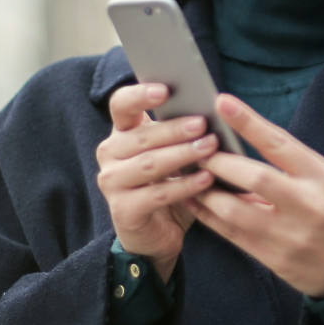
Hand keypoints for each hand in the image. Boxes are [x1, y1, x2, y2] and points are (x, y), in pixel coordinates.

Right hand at [95, 84, 215, 280]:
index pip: (121, 105)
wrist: (157, 235)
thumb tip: (213, 109)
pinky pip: (157, 194)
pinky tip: (206, 179)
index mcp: (121, 134)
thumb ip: (182, 134)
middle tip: (203, 123)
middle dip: (174, 129)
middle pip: (141, 136)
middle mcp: (110, 154)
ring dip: (182, 154)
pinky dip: (184, 186)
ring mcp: (112, 183)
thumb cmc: (169, 186)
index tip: (165, 89)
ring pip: (149, 164)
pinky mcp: (123, 210)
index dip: (140, 94)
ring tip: (210, 147)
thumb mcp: (174, 156)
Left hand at [191, 94, 323, 298]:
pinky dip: (210, 217)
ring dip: (206, 192)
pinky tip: (196, 203)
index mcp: (323, 177)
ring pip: (235, 210)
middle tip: (196, 149)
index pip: (280, 143)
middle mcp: (308, 204)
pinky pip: (233, 235)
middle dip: (219, 162)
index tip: (222, 103)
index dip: (249, 122)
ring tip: (190, 176)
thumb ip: (290, 166)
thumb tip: (241, 143)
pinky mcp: (276, 260)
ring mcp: (291, 235)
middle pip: (254, 177)